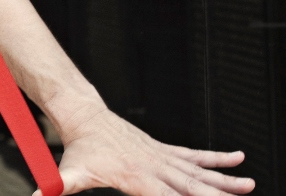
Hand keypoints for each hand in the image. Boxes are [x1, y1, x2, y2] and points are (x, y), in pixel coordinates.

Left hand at [42, 107, 252, 195]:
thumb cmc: (79, 148)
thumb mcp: (69, 174)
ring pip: (199, 172)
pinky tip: (238, 159)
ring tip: (250, 185)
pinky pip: (195, 156)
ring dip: (226, 181)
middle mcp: (155, 167)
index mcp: (137, 179)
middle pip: (192, 188)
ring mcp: (162, 157)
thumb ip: (56, 189)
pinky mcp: (164, 150)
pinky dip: (217, 159)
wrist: (85, 116)